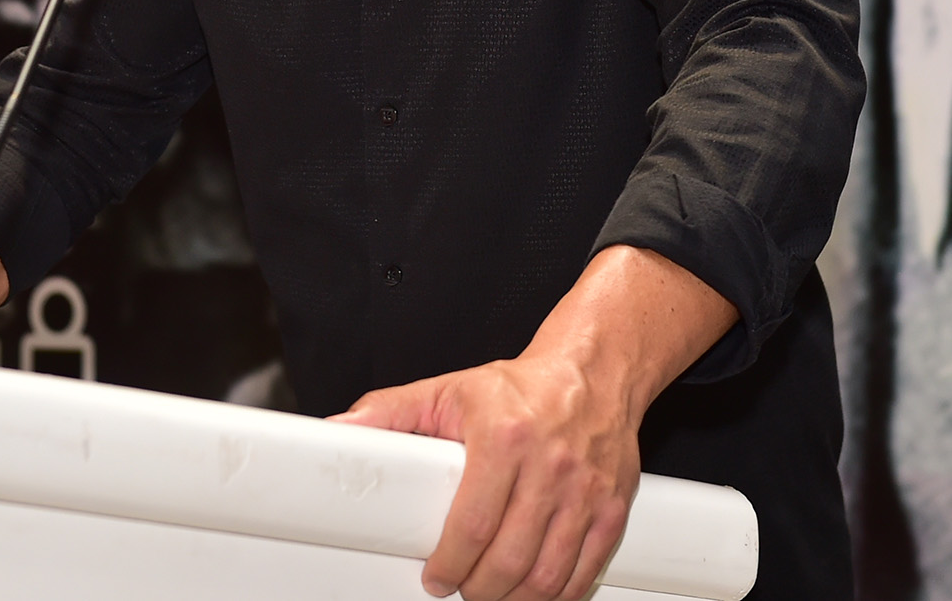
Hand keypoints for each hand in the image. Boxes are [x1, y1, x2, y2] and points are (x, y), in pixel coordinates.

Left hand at [332, 246, 736, 600]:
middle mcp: (550, 467)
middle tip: (461, 589)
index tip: (435, 578)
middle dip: (478, 589)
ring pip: (548, 575)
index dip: (450, 564)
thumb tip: (339, 429)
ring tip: (491, 594)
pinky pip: (585, 572)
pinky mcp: (612, 508)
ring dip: (515, 600)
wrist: (594, 373)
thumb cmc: (518, 389)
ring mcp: (585, 492)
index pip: (473, 524)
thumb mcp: (447, 390)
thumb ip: (390, 412)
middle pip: (510, 559)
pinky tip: (535, 593)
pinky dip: (559, 595)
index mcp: (504, 438)